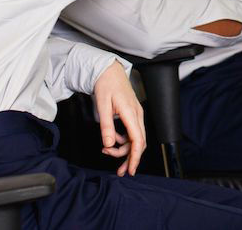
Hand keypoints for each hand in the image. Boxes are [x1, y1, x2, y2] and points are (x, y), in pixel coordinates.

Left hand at [93, 61, 145, 176]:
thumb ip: (106, 126)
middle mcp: (137, 115)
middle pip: (139, 142)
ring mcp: (136, 115)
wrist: (109, 71)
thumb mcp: (102, 105)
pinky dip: (123, 140)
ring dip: (125, 150)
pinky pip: (132, 132)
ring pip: (136, 139)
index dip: (135, 157)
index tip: (131, 170)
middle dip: (130, 158)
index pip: (138, 140)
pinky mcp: (133, 115)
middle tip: (119, 170)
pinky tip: (112, 140)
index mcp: (130, 113)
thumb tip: (108, 145)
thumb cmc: (106, 84)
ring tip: (108, 152)